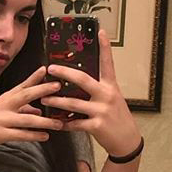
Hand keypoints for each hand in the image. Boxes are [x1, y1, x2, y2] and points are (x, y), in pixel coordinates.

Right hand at [0, 66, 64, 158]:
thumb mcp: (2, 112)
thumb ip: (22, 110)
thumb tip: (39, 111)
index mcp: (5, 99)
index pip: (22, 85)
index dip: (34, 77)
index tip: (45, 69)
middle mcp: (4, 106)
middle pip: (25, 95)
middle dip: (42, 90)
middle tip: (57, 86)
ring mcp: (2, 120)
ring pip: (27, 119)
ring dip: (45, 121)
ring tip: (59, 123)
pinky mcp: (1, 134)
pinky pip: (21, 135)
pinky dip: (34, 135)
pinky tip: (45, 136)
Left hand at [41, 28, 141, 157]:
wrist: (127, 140)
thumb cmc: (117, 117)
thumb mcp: (113, 98)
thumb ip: (99, 89)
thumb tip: (79, 80)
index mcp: (111, 86)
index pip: (108, 63)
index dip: (104, 47)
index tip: (100, 31)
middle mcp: (106, 95)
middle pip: (82, 79)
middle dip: (64, 72)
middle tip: (50, 69)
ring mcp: (101, 110)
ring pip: (73, 103)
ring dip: (56, 101)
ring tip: (44, 99)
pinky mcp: (97, 125)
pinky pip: (75, 123)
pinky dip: (64, 123)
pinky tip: (57, 123)